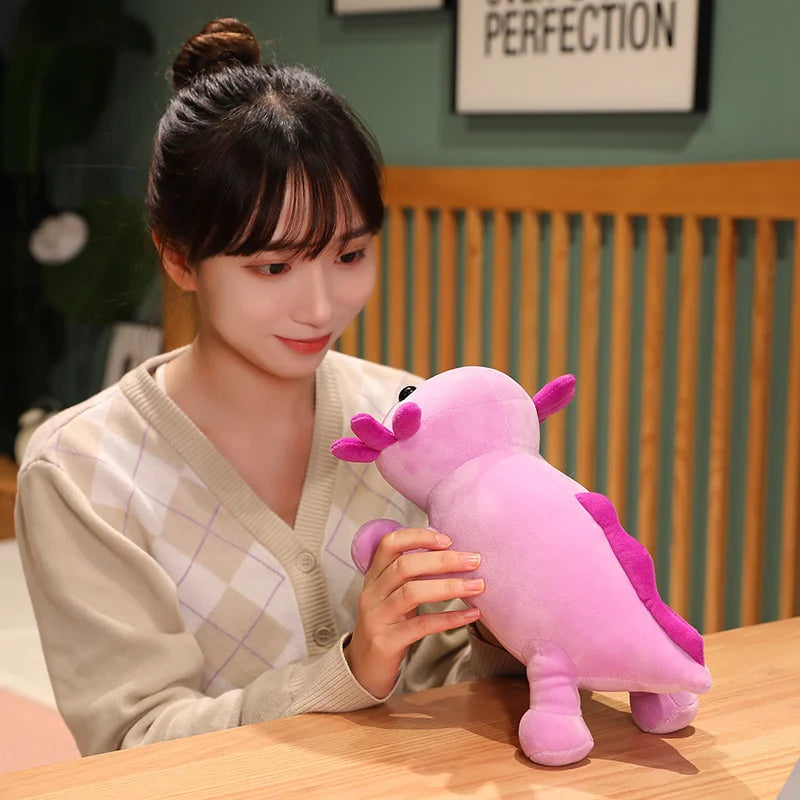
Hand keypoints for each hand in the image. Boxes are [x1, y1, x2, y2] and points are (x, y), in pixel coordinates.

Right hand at [344, 528, 483, 697]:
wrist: (362, 668)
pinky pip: (421, 626)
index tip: (448, 539)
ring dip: (449, 586)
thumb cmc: (387, 625)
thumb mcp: (391, 595)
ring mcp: (377, 617)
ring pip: (412, 592)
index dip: (418, 536)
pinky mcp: (386, 642)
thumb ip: (410, 574)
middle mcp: (372, 593)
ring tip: (478, 586)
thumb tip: (451, 552)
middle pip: (405, 566)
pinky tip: (471, 615)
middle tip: (474, 560)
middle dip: (443, 560)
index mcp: (374, 576)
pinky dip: (449, 618)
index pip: (389, 543)